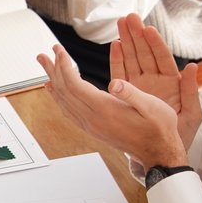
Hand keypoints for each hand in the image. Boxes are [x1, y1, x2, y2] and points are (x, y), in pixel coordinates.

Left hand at [38, 45, 187, 168]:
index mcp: (104, 110)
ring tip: (45, 66)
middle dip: (53, 69)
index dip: (64, 64)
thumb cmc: (159, 128)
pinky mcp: (92, 129)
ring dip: (53, 81)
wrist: (158, 153)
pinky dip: (58, 96)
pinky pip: (68, 110)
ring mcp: (90, 125)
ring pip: (63, 100)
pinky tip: (55, 90)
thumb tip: (114, 82)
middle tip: (42, 54)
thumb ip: (131, 94)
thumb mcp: (152, 107)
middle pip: (63, 90)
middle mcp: (92, 119)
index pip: (74, 83)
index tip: (58, 49)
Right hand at [109, 14, 201, 145]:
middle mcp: (155, 81)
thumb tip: (192, 68)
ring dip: (127, 40)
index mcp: (171, 83)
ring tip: (120, 23)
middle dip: (137, 34)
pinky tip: (115, 45)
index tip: (147, 28)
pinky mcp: (128, 92)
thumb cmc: (180, 135)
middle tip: (129, 17)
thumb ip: (190, 91)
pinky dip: (118, 58)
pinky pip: (121, 72)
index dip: (154, 42)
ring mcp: (140, 85)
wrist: (162, 151)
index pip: (162, 58)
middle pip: (144, 53)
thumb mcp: (192, 114)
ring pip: (132, 58)